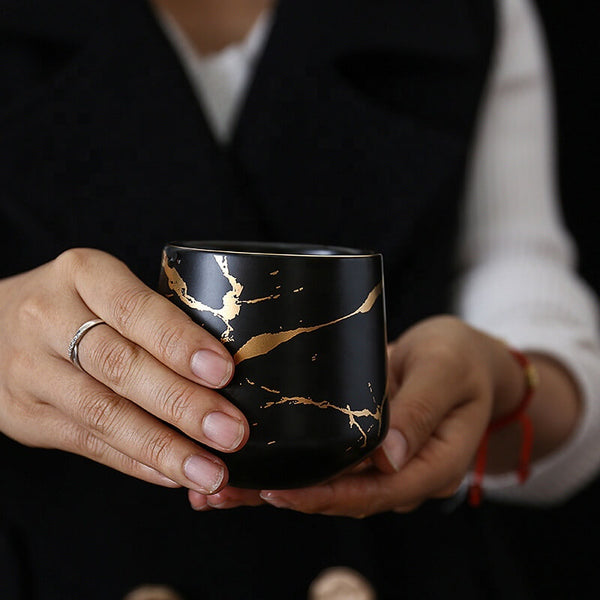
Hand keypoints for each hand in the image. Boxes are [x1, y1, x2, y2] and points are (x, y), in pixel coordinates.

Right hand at [0, 248, 248, 493]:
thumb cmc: (76, 303)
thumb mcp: (107, 287)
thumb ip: (154, 318)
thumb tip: (226, 371)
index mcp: (83, 274)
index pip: (134, 309)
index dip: (180, 342)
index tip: (224, 371)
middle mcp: (48, 318)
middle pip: (120, 366)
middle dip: (181, 403)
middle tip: (230, 431)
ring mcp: (30, 370)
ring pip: (103, 414)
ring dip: (163, 447)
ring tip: (210, 470)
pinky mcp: (24, 415)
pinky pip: (87, 443)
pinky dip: (136, 461)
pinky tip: (172, 474)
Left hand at [189, 316, 525, 514]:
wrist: (460, 358)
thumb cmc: (460, 361)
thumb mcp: (447, 374)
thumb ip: (422, 410)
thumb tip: (389, 457)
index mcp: (428, 466)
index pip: (374, 493)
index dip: (326, 496)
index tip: (279, 492)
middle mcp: (396, 473)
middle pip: (336, 495)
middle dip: (280, 497)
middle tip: (222, 491)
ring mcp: (374, 461)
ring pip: (321, 482)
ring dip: (269, 486)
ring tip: (214, 486)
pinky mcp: (356, 442)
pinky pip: (319, 459)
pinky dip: (282, 463)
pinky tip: (242, 464)